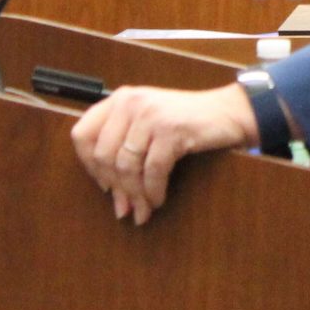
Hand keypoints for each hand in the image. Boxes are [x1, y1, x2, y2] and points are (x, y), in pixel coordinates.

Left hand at [70, 84, 255, 225]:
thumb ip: (125, 149)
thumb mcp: (148, 124)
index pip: (82, 135)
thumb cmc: (187, 121)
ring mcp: (151, 115)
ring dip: (135, 194)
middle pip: (103, 156)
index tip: (105, 185)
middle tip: (127, 208)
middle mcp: (130, 103)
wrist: (227, 112)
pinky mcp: (171, 130)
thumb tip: (114, 198)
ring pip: (126, 165)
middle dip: (115, 188)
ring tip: (144, 208)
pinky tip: (158, 199)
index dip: (89, 166)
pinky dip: (153, 191)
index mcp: (119, 100)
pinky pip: (152, 170)